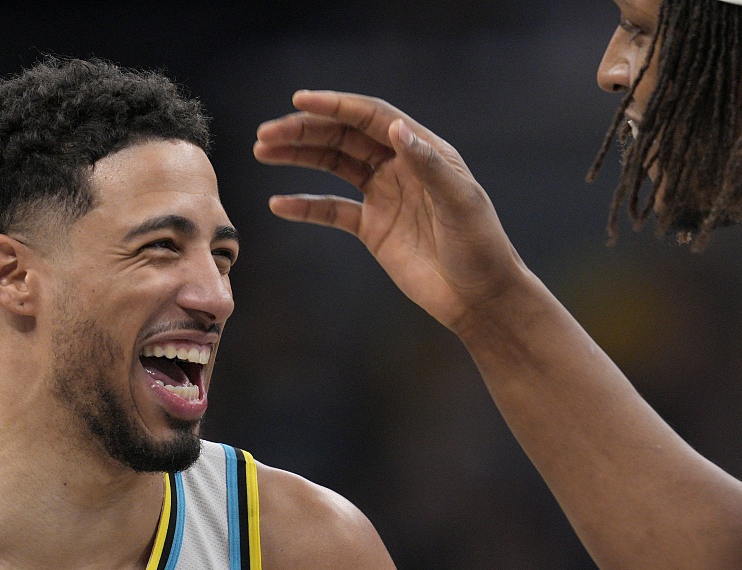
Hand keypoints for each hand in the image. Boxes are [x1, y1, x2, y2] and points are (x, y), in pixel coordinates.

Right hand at [255, 91, 531, 334]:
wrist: (479, 297)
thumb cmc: (479, 246)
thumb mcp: (459, 202)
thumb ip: (428, 165)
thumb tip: (395, 128)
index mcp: (421, 150)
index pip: (371, 118)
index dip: (336, 106)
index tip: (301, 101)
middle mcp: (399, 166)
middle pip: (343, 137)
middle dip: (304, 131)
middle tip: (265, 133)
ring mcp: (384, 196)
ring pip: (332, 165)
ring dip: (298, 156)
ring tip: (262, 151)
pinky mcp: (373, 229)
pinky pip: (332, 210)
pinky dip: (305, 206)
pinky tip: (278, 204)